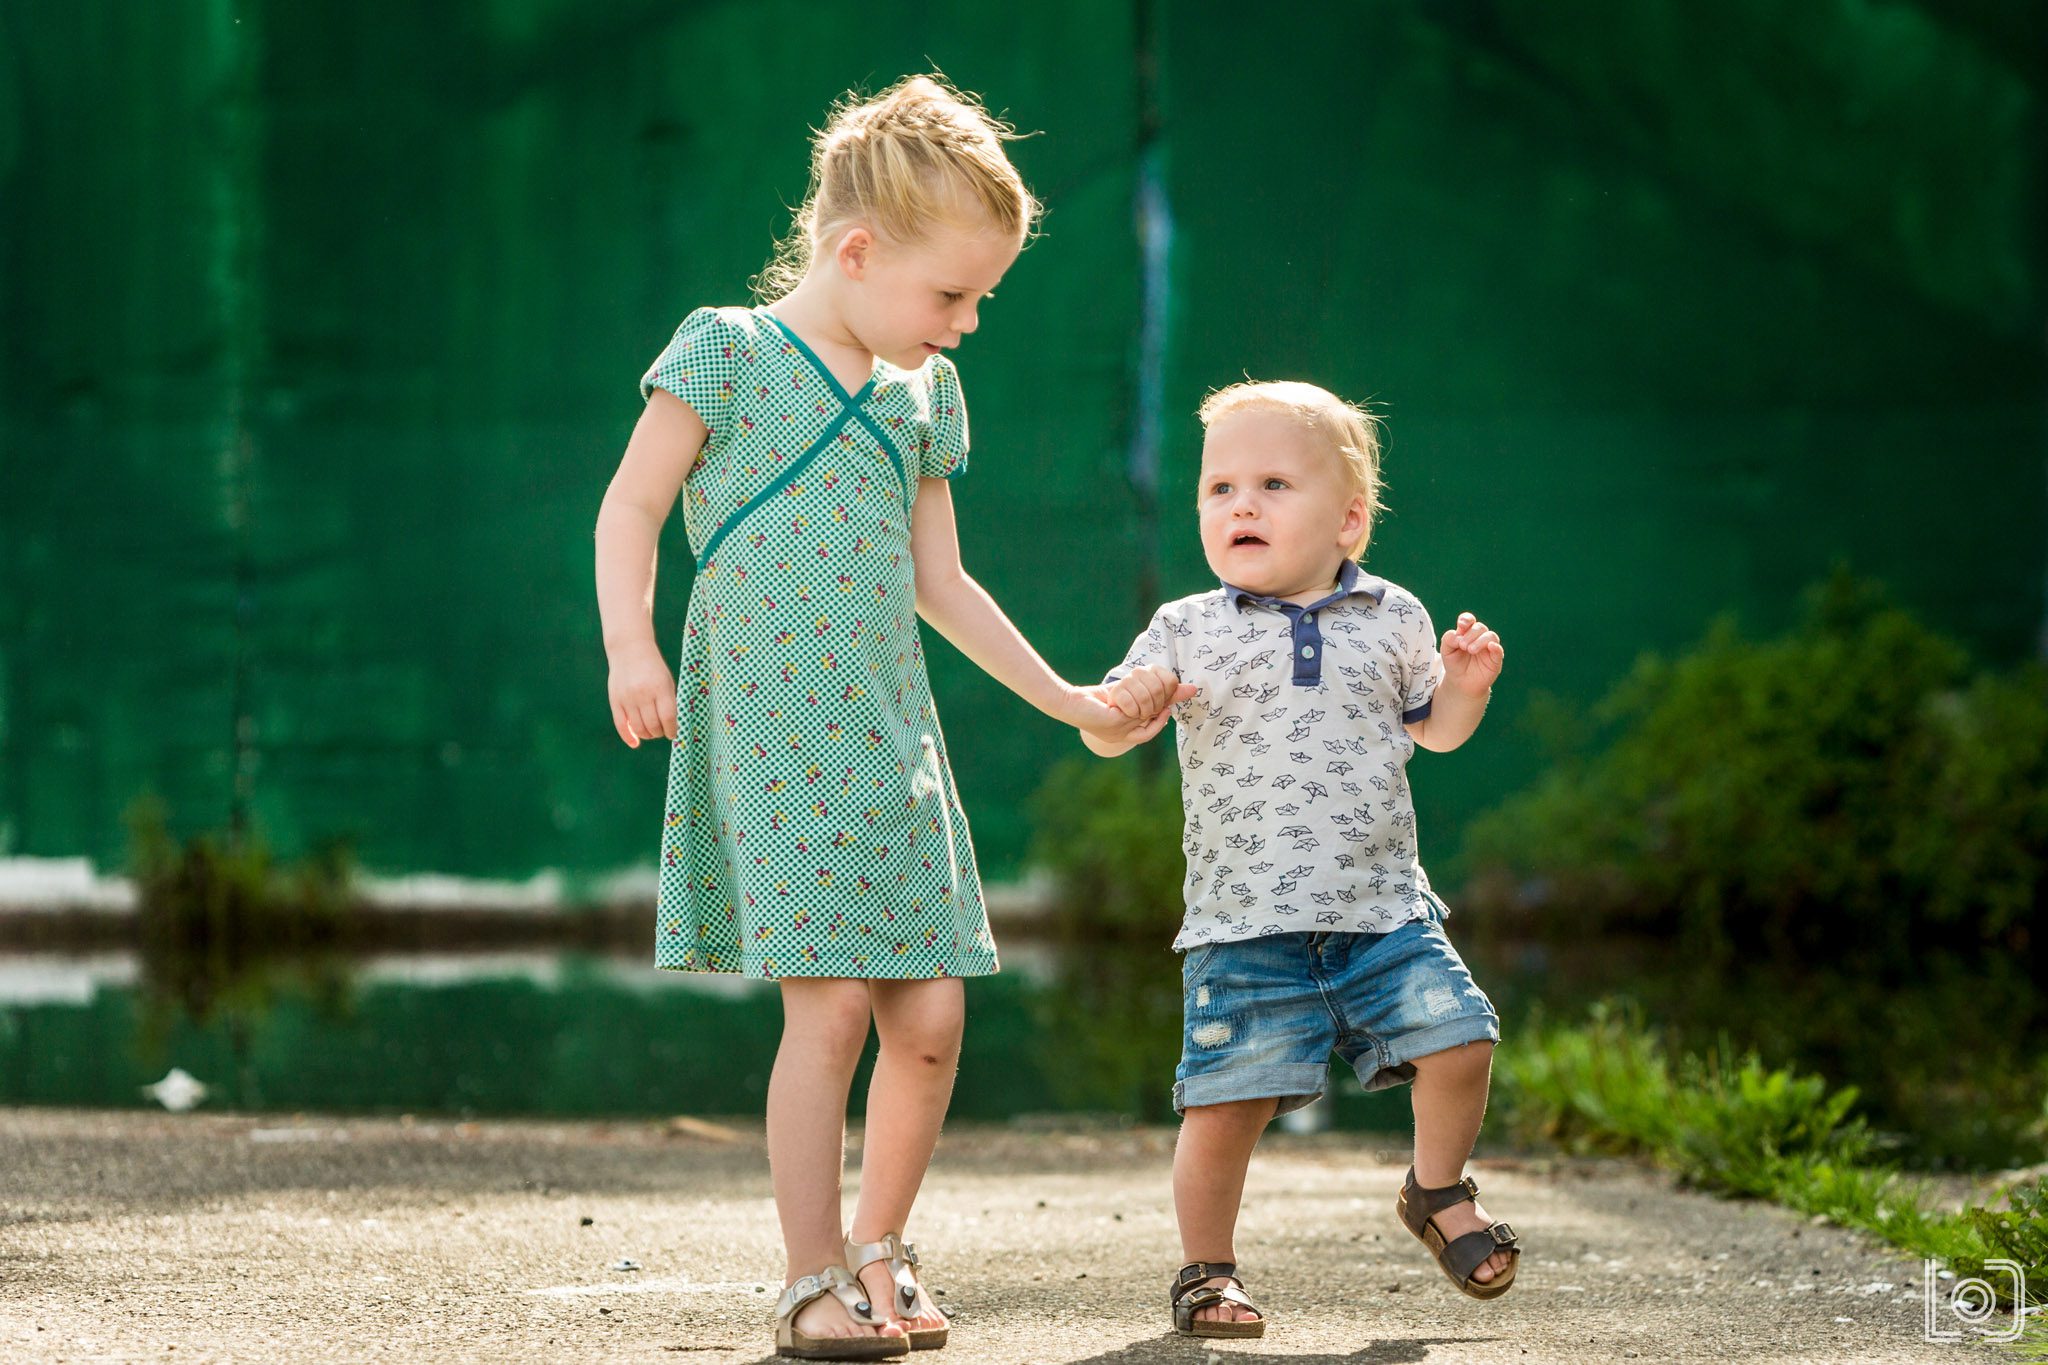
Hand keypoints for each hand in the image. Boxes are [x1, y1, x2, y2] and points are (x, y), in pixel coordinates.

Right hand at [607, 639, 677, 747]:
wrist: (630, 650)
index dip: (671, 730)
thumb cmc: (653, 668)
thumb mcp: (666, 681)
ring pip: (638, 728)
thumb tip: (669, 728)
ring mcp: (628, 697)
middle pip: (653, 725)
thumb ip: (668, 703)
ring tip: (651, 732)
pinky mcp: (615, 700)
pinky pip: (621, 725)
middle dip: (659, 733)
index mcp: (660, 688)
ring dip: (647, 735)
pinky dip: (628, 737)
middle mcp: (643, 694)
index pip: (668, 717)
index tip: (672, 734)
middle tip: (661, 731)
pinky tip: (635, 743)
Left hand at [1064, 674, 1195, 748]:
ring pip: (1147, 703)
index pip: (1154, 728)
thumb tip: (1191, 688)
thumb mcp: (1129, 694)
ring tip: (1123, 686)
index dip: (1164, 711)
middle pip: (1158, 708)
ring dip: (1135, 687)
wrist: (1068, 703)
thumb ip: (1156, 691)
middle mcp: (1125, 736)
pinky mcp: (1116, 723)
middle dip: (1151, 688)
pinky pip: (1133, 704)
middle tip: (1137, 680)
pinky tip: (1114, 697)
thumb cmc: (1097, 698)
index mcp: (1129, 732)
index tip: (1163, 700)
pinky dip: (1124, 693)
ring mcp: (1121, 732)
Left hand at [1440, 612, 1503, 695]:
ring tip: (1470, 650)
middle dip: (1470, 634)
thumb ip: (1448, 639)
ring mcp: (1489, 648)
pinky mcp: (1495, 659)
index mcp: (1467, 633)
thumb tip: (1458, 635)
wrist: (1461, 684)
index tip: (1461, 625)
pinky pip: (1499, 650)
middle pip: (1479, 627)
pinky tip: (1490, 647)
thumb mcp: (1446, 651)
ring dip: (1480, 640)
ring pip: (1491, 636)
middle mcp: (1479, 637)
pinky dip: (1496, 647)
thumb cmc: (1454, 664)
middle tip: (1462, 646)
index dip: (1467, 619)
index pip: (1469, 620)